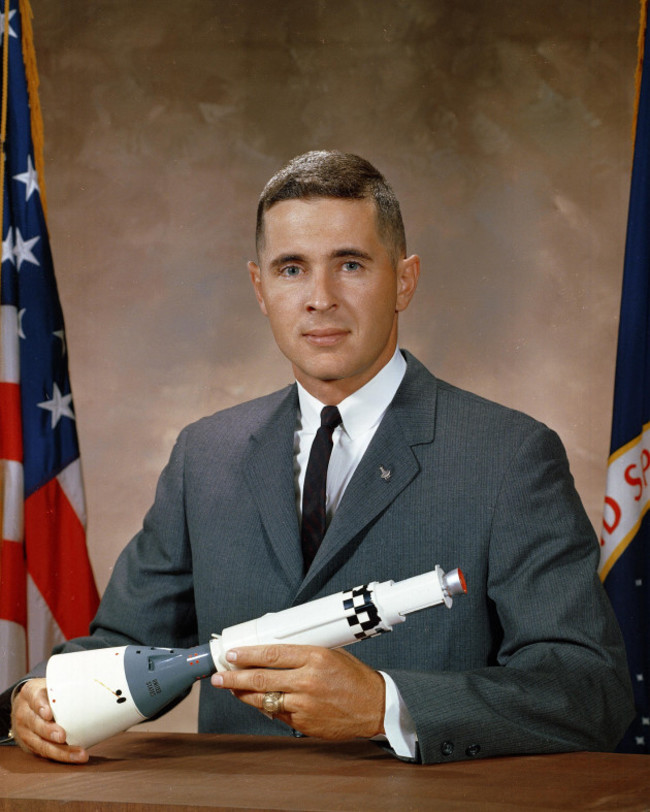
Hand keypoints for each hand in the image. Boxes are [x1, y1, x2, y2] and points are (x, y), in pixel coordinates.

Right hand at [10, 678, 87, 762]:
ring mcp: (26, 731)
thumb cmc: (47, 692)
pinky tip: (74, 758)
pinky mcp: (31, 745)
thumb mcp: (52, 682)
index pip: (34, 697)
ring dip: (60, 751)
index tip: (49, 713)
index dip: (41, 706)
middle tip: (63, 737)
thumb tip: (101, 675)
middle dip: (49, 732)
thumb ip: (70, 681)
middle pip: (35, 723)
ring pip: (41, 744)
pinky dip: (60, 757)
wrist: (25, 705)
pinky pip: (45, 753)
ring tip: (78, 754)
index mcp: (31, 693)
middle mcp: (24, 713)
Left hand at [211, 644, 385, 739]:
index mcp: (314, 657)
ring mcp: (304, 704)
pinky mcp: (304, 723)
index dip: (248, 654)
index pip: (272, 654)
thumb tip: (272, 654)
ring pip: (264, 699)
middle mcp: (307, 680)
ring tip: (231, 688)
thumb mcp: (330, 654)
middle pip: (261, 678)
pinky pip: (278, 715)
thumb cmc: (354, 677)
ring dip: (244, 694)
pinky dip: (267, 707)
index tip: (232, 654)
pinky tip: (259, 701)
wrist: (374, 706)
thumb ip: (302, 655)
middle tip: (218, 675)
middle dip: (234, 677)